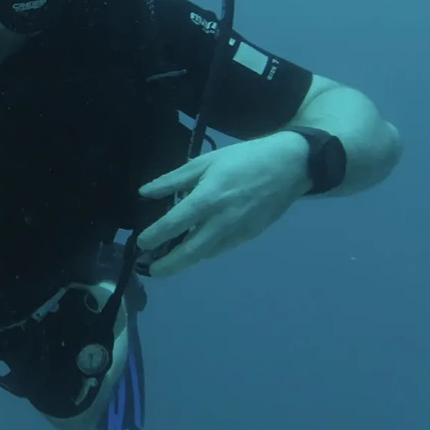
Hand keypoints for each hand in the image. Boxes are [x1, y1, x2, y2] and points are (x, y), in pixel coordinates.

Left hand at [136, 132, 309, 276]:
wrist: (288, 166)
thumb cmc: (243, 159)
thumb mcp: (205, 162)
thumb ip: (173, 180)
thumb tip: (145, 192)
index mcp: (208, 198)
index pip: (174, 223)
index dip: (155, 236)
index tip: (141, 243)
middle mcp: (221, 220)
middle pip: (190, 251)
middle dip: (167, 265)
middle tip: (150, 271)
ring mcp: (237, 231)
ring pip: (205, 253)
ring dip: (184, 261)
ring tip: (165, 263)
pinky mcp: (249, 236)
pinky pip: (221, 248)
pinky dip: (205, 251)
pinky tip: (194, 248)